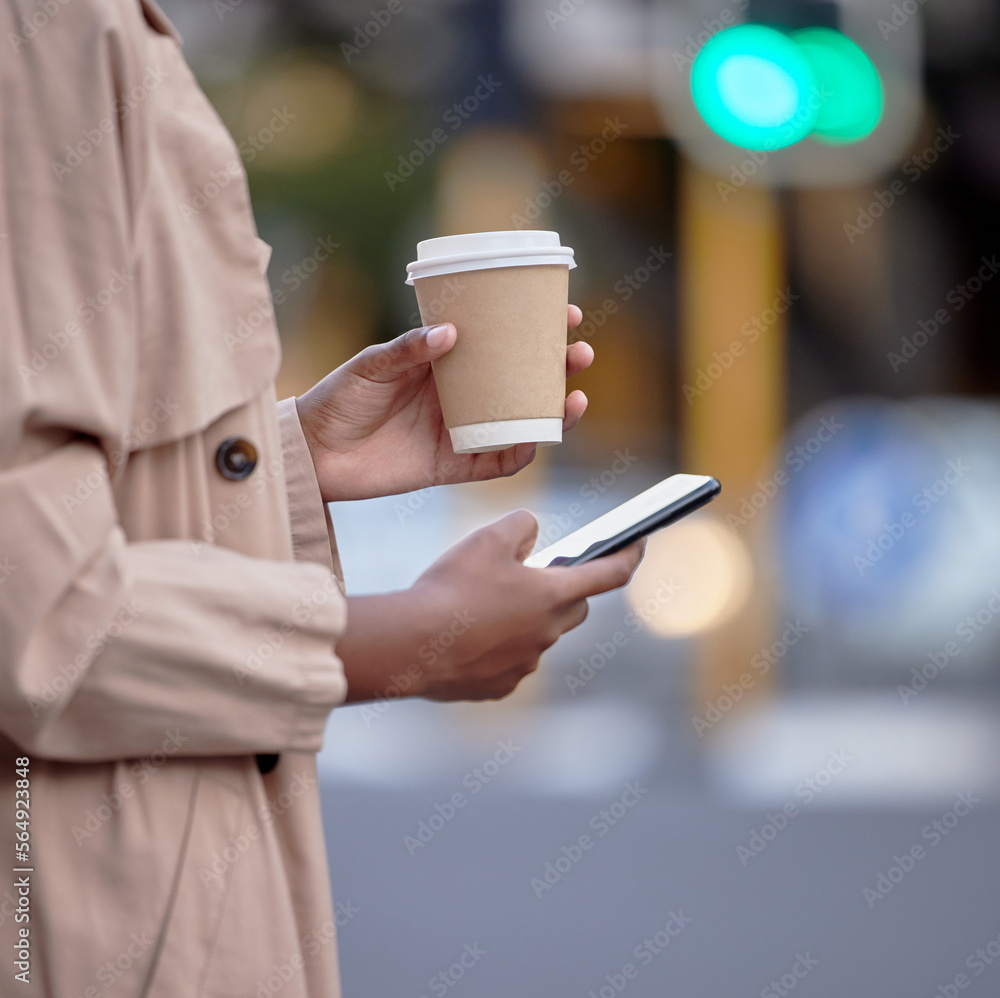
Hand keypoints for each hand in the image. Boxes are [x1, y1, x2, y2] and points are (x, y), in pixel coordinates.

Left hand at [294, 306, 592, 502]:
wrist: (313, 453)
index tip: (565, 314)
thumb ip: (408, 349)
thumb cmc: (338, 399)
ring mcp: (461, 433)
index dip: (536, 330)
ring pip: (521, 422)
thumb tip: (450, 333)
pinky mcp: (453, 468)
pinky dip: (524, 453)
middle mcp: (461, 397)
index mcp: (447, 364)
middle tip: (579, 353)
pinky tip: (543, 438)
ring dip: (554, 411)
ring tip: (577, 396)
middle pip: (523, 382)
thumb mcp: (372, 365)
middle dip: (558, 368)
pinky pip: (498, 464)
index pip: (501, 344)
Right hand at [336, 511, 645, 702]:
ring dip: (522, 618)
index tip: (639, 543)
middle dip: (562, 589)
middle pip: (573, 607)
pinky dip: (497, 646)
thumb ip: (521, 525)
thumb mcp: (487, 538)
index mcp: (553, 595)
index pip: (610, 573)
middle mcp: (548, 633)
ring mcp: (525, 663)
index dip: (629, 554)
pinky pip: (509, 660)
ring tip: (481, 603)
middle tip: (530, 574)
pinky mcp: (500, 685)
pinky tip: (467, 635)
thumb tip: (531, 533)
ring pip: (537, 634)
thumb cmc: (451, 589)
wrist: (411, 646)